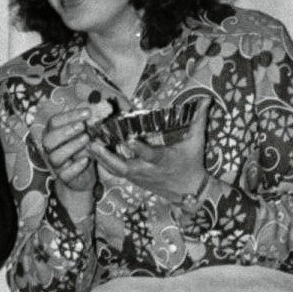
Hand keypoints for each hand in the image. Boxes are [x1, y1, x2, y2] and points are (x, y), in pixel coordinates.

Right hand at [40, 106, 97, 194]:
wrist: (84, 175)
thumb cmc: (83, 149)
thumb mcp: (86, 133)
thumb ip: (86, 122)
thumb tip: (95, 106)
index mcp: (54, 134)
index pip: (54, 122)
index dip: (69, 116)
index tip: (87, 112)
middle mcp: (51, 149)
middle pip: (48, 139)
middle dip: (66, 131)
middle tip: (83, 126)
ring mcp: (56, 164)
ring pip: (55, 157)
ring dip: (71, 146)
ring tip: (86, 139)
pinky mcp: (64, 177)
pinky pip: (64, 174)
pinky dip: (75, 167)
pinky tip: (86, 160)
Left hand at [91, 103, 208, 199]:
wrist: (189, 191)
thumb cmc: (192, 163)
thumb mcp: (196, 142)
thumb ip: (199, 119)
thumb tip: (207, 99)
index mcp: (163, 161)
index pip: (150, 155)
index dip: (140, 148)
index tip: (129, 140)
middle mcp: (147, 170)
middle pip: (124, 167)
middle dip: (107, 157)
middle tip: (93, 144)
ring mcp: (138, 177)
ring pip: (116, 170)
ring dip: (100, 159)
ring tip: (85, 145)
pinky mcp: (133, 179)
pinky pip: (115, 172)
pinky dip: (103, 162)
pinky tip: (90, 152)